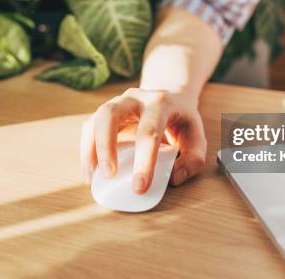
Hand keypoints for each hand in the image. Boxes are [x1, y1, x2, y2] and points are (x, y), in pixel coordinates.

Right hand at [80, 88, 206, 193]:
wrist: (170, 97)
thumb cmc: (181, 122)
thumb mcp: (197, 137)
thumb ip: (193, 160)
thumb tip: (174, 178)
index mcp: (160, 103)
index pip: (149, 131)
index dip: (144, 161)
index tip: (139, 187)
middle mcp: (134, 98)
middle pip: (111, 115)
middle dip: (106, 146)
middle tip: (109, 175)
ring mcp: (117, 103)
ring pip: (96, 119)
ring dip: (90, 149)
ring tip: (91, 178)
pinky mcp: (105, 113)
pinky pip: (89, 128)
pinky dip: (86, 150)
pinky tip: (90, 172)